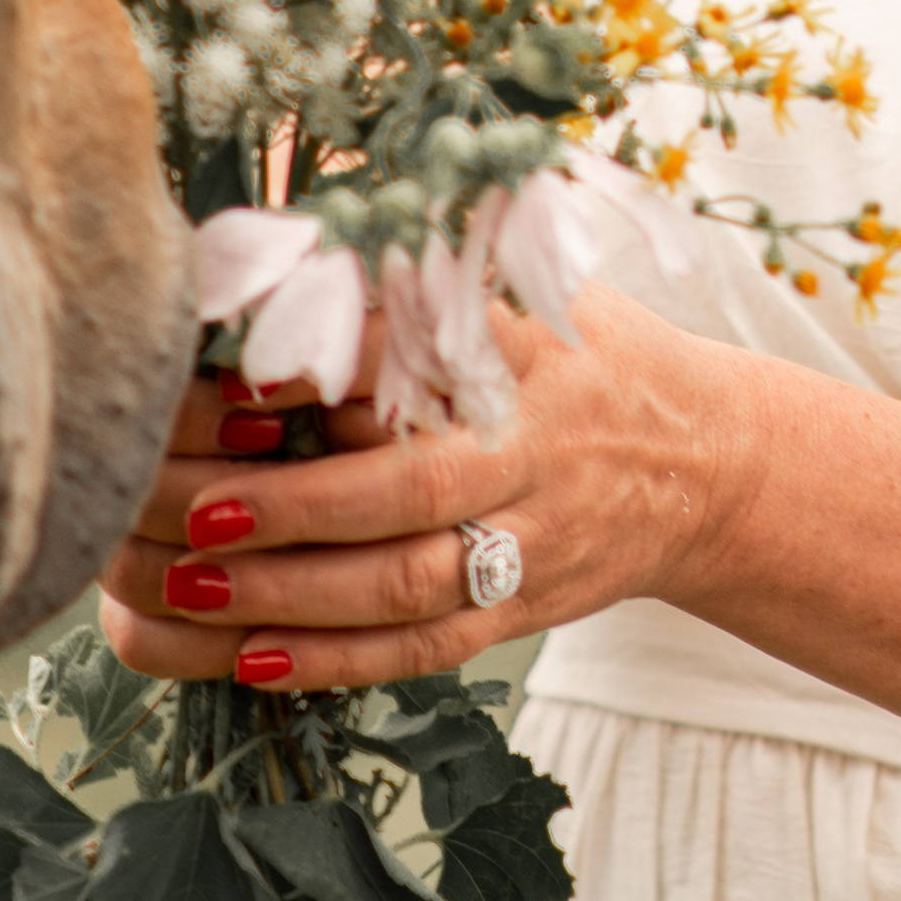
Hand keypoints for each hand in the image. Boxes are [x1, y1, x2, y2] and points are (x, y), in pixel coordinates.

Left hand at [98, 285, 732, 689]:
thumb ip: (420, 270)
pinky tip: (254, 658)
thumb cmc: (582, 356)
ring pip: (410, 584)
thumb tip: (286, 240)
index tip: (240, 372)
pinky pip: (427, 646)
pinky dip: (341, 660)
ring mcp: (535, 539)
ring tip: (191, 585)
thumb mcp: (529, 284)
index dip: (329, 366)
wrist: (708, 463)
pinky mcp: (526, 609)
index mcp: (527, 349)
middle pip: (413, 489)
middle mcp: (535, 448)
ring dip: (295, 594)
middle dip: (298, 506)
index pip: (422, 350)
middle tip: (195, 507)